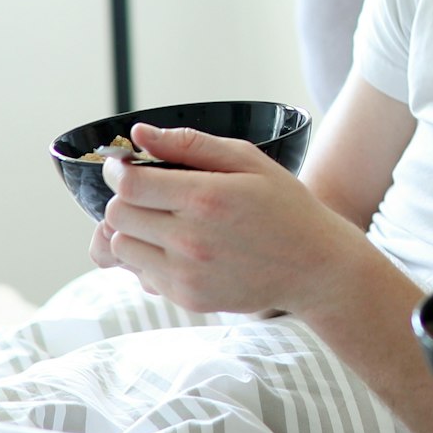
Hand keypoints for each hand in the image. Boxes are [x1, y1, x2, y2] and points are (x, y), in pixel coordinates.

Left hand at [95, 122, 372, 315]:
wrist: (315, 267)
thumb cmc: (284, 207)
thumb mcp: (248, 160)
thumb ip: (190, 144)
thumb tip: (139, 134)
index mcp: (206, 198)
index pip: (130, 185)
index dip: (118, 171)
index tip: (124, 166)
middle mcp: (192, 240)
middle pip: (117, 216)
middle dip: (125, 199)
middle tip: (148, 193)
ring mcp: (188, 275)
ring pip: (121, 247)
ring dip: (133, 231)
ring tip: (163, 222)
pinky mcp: (188, 298)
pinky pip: (142, 276)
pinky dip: (150, 259)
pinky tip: (179, 248)